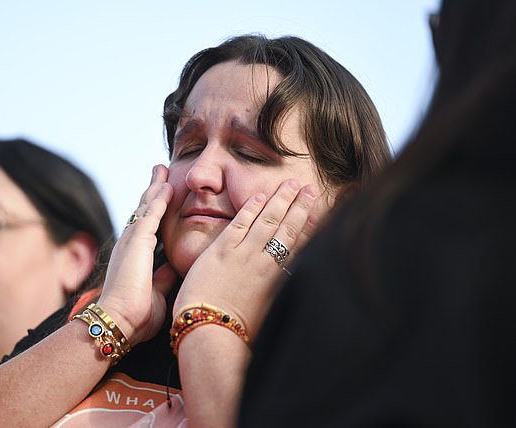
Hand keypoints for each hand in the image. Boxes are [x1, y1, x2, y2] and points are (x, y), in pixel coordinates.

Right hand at [97, 165, 177, 345]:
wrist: (119, 323)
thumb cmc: (136, 315)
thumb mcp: (157, 293)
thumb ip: (163, 278)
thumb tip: (172, 267)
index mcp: (134, 256)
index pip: (146, 227)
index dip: (154, 210)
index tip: (161, 196)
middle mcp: (130, 244)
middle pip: (143, 210)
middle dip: (152, 191)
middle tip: (159, 172)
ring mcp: (131, 241)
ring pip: (146, 207)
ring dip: (155, 188)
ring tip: (161, 170)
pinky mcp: (137, 242)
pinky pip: (151, 214)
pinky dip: (159, 199)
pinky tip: (167, 186)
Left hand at [173, 179, 324, 340]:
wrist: (210, 331)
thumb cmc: (238, 332)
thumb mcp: (269, 315)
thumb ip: (280, 296)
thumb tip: (292, 287)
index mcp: (278, 279)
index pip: (300, 245)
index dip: (310, 226)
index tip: (319, 212)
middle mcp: (265, 262)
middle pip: (288, 227)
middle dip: (300, 205)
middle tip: (310, 188)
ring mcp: (244, 253)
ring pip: (268, 219)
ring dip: (281, 199)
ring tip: (291, 184)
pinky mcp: (222, 250)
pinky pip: (241, 222)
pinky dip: (252, 207)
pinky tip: (260, 196)